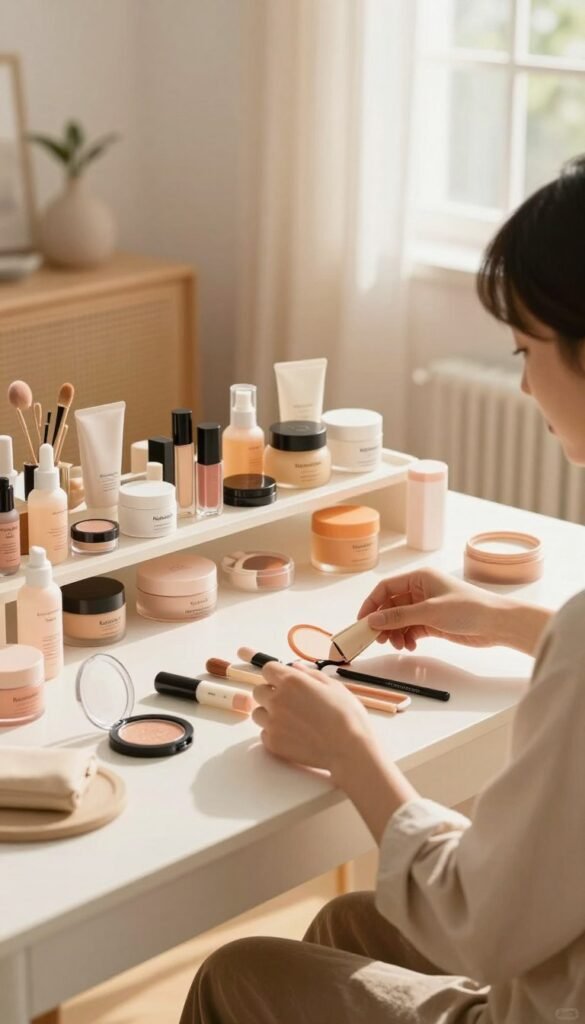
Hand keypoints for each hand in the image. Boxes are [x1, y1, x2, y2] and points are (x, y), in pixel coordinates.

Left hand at [252, 661, 375, 779]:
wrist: (349, 750)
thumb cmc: (347, 716)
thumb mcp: (333, 686)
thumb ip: (310, 674)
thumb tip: (294, 667)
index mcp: (292, 682)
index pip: (267, 669)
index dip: (276, 674)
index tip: (283, 680)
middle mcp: (277, 700)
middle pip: (258, 690)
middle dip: (271, 693)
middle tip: (290, 701)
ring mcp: (273, 723)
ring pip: (258, 713)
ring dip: (269, 713)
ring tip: (291, 720)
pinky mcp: (273, 743)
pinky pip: (264, 733)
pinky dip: (274, 732)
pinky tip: (292, 734)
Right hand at [358, 567, 510, 651]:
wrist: (497, 623)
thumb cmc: (468, 608)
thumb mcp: (429, 611)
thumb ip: (399, 616)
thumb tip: (373, 620)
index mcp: (419, 578)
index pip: (386, 588)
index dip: (372, 604)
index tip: (363, 622)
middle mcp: (421, 590)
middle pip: (391, 605)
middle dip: (384, 622)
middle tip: (378, 639)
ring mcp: (427, 607)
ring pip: (400, 620)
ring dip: (395, 633)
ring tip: (399, 645)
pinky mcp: (434, 622)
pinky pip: (412, 629)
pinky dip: (408, 637)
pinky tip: (411, 645)